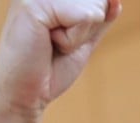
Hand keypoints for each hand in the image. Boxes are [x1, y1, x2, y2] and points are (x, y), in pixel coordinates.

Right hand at [0, 0, 119, 122]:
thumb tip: (116, 0)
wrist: (23, 97)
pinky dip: (72, 40)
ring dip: (80, 36)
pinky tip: (48, 44)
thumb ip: (99, 18)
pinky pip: (84, 17)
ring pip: (94, 7)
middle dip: (87, 29)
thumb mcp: (82, 40)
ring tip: (51, 44)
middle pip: (99, 0)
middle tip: (56, 45)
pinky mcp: (35, 4)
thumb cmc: (49, 71)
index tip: (61, 40)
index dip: (91, 25)